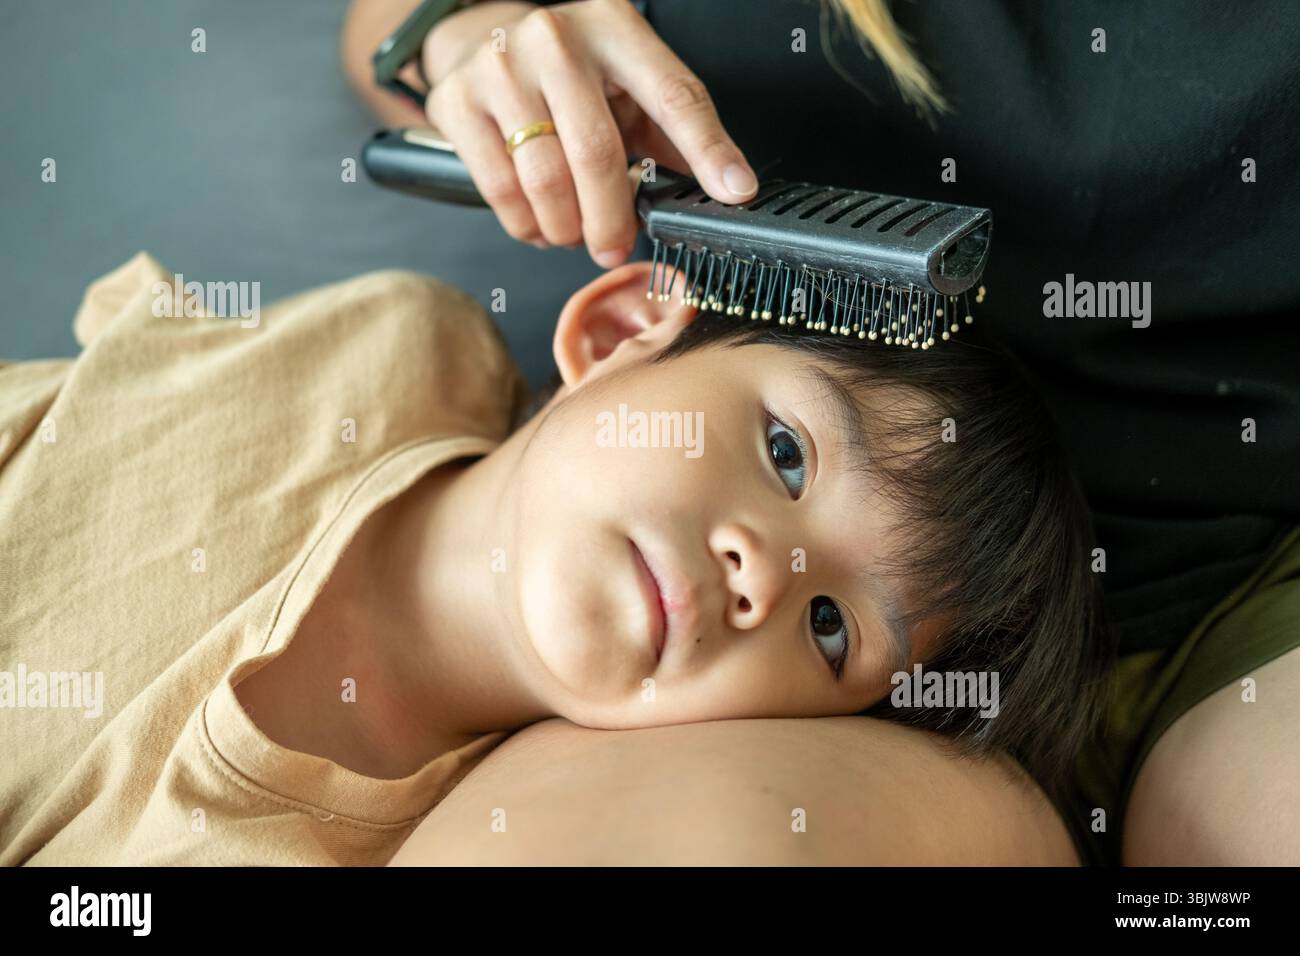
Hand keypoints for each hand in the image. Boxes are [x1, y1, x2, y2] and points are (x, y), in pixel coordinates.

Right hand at [422, 0, 758, 266]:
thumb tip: (725, 190)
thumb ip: (672, 132)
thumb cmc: (570, 73)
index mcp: (615, 29)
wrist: (482, 38)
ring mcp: (501, 67)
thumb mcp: (628, 84)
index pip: (674, 95)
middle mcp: (557, 40)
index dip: (708, 150)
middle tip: (613, 247)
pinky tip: (538, 223)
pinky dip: (525, 223)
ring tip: (572, 233)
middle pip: (598, 153)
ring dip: (565, 227)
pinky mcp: (458, 101)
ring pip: (544, 179)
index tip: (734, 193)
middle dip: (611, 219)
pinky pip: (499, 188)